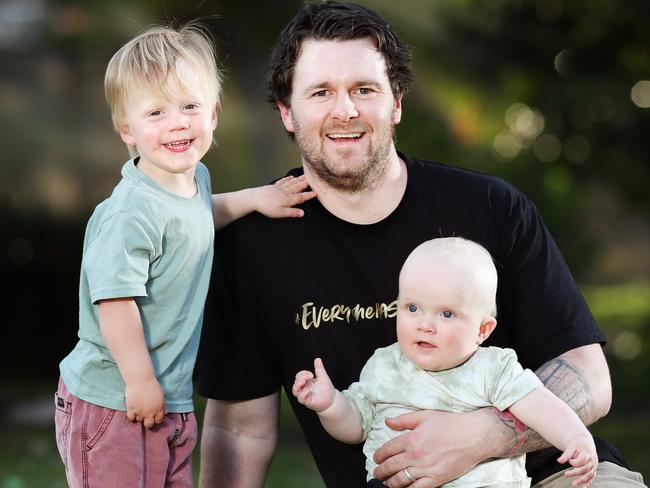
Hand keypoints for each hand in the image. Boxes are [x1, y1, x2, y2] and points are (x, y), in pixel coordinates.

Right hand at [125, 377, 165, 428]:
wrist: (141, 380)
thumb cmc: (152, 385)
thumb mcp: (161, 396)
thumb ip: (163, 406)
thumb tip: (165, 413)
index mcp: (159, 409)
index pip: (158, 420)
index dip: (156, 419)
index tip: (153, 416)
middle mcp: (150, 412)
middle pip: (149, 425)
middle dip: (147, 422)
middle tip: (145, 416)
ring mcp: (140, 412)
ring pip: (139, 420)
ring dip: (139, 416)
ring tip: (138, 409)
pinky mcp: (131, 409)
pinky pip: (131, 418)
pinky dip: (131, 416)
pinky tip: (132, 411)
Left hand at [254, 175, 316, 217]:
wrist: (254, 198)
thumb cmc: (267, 207)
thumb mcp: (280, 213)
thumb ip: (292, 212)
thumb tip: (303, 213)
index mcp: (288, 199)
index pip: (301, 197)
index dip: (309, 195)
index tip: (316, 193)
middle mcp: (286, 192)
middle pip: (298, 187)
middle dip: (306, 183)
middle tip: (313, 179)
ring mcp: (280, 188)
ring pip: (292, 182)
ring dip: (299, 179)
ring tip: (305, 176)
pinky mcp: (274, 186)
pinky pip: (283, 181)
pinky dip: (288, 178)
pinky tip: (291, 177)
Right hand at [292, 358, 335, 411]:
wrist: (332, 399)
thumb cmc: (326, 388)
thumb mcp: (323, 376)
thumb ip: (319, 368)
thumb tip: (317, 359)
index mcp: (307, 381)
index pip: (299, 376)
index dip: (303, 374)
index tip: (311, 374)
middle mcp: (304, 388)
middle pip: (296, 382)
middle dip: (300, 378)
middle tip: (308, 377)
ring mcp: (305, 395)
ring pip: (295, 391)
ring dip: (297, 386)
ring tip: (303, 382)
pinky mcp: (307, 401)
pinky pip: (301, 398)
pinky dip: (302, 394)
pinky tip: (307, 390)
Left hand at [373, 409, 492, 486]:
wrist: (474, 436)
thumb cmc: (450, 424)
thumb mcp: (425, 416)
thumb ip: (404, 420)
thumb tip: (387, 421)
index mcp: (411, 439)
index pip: (388, 449)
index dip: (379, 455)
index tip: (376, 458)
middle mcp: (416, 455)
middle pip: (391, 466)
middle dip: (381, 471)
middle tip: (376, 473)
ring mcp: (426, 469)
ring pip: (401, 480)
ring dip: (390, 483)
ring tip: (386, 483)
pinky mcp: (437, 479)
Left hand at [557, 435, 597, 486]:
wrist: (585, 443)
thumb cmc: (577, 444)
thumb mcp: (571, 447)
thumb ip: (566, 454)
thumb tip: (559, 461)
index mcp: (587, 453)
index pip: (582, 460)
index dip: (575, 462)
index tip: (569, 461)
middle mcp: (592, 460)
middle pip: (585, 468)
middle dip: (575, 472)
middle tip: (566, 474)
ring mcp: (594, 465)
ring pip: (589, 474)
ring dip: (582, 480)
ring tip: (573, 484)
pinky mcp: (593, 469)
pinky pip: (592, 476)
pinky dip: (588, 482)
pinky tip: (584, 487)